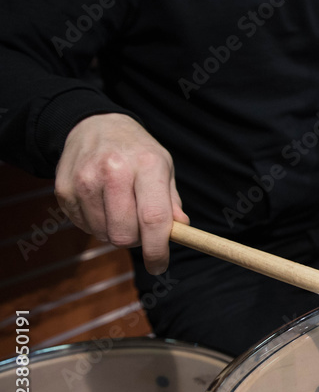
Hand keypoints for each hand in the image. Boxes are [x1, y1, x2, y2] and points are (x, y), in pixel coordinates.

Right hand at [55, 113, 187, 274]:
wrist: (95, 125)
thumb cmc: (137, 152)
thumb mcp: (164, 168)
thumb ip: (171, 202)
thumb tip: (181, 230)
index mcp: (147, 165)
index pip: (154, 219)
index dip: (157, 250)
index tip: (159, 266)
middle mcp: (114, 170)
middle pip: (124, 234)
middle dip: (136, 242)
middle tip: (140, 230)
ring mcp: (85, 180)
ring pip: (103, 234)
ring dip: (115, 232)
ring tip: (120, 210)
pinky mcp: (64, 189)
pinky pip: (83, 226)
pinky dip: (96, 224)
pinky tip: (101, 203)